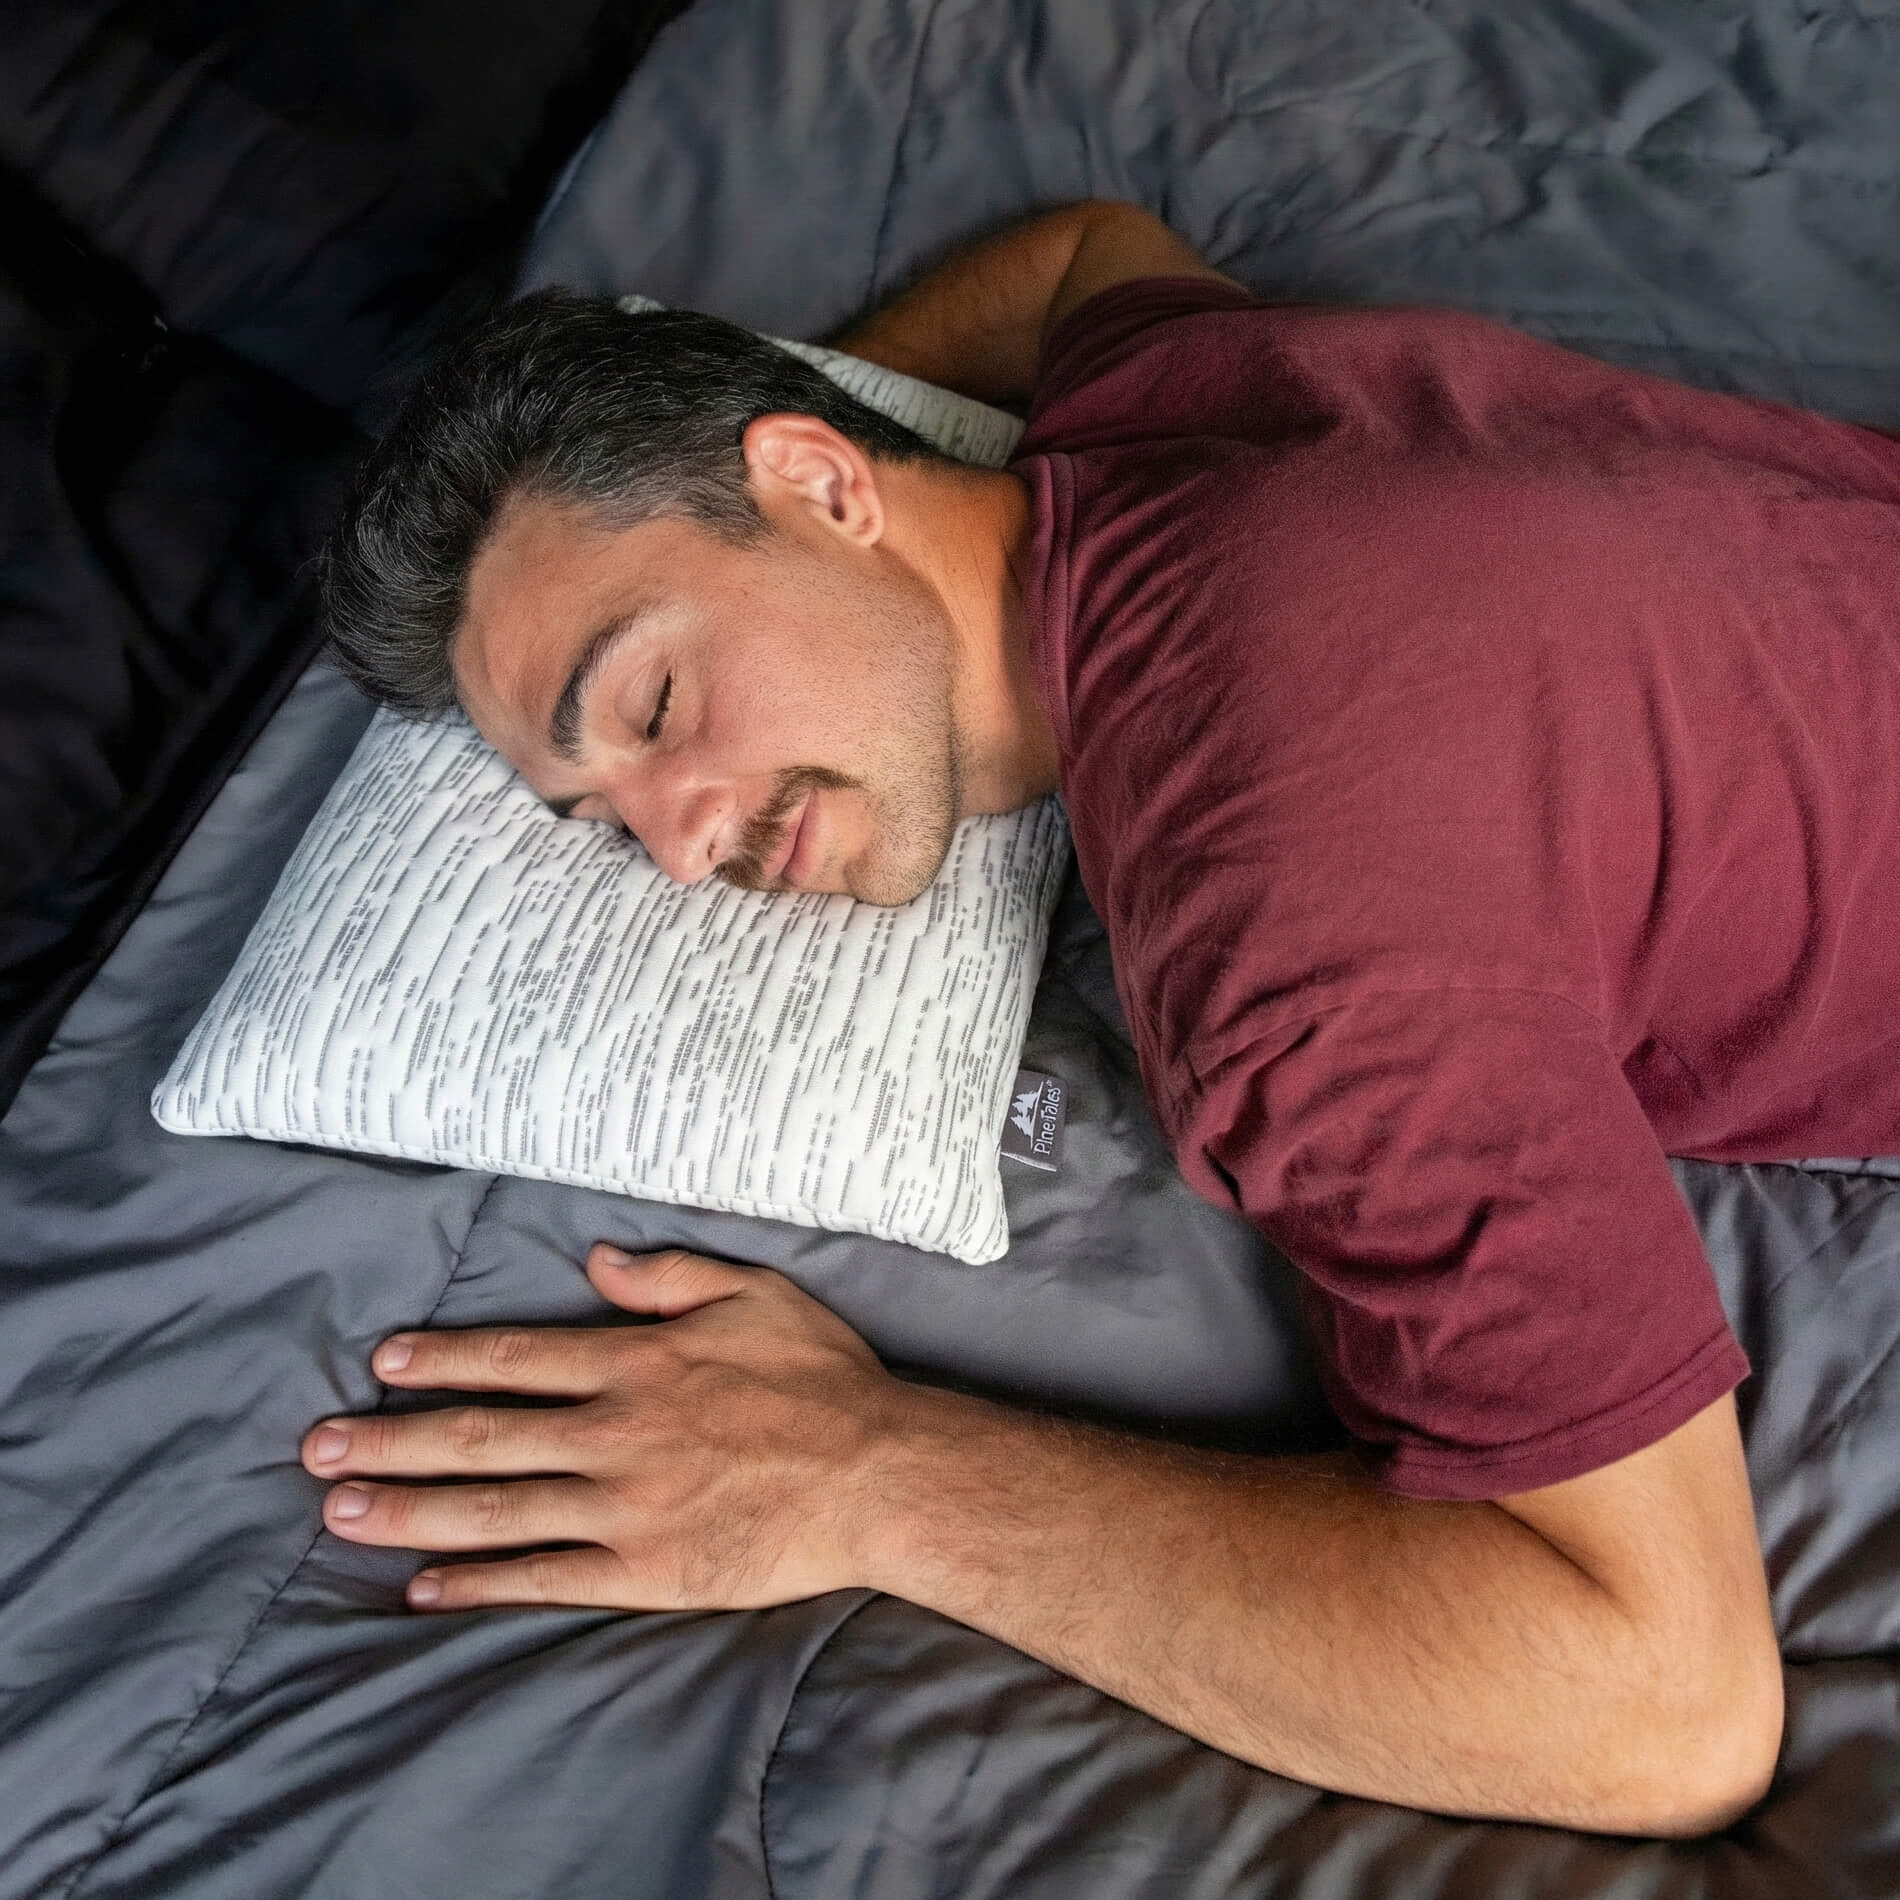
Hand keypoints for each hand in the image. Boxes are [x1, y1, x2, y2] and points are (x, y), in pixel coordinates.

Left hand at [300, 1245, 901, 1612]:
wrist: (877, 1475)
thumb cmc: (822, 1378)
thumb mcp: (754, 1292)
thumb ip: (669, 1276)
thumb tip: (595, 1258)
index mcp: (634, 1364)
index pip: (513, 1359)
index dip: (441, 1361)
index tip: (383, 1364)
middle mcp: (612, 1434)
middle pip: (479, 1436)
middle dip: (390, 1439)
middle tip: (315, 1447)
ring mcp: (622, 1508)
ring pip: (493, 1510)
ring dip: (408, 1509)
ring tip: (339, 1509)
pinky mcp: (643, 1571)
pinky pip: (544, 1578)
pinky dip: (479, 1584)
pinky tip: (423, 1588)